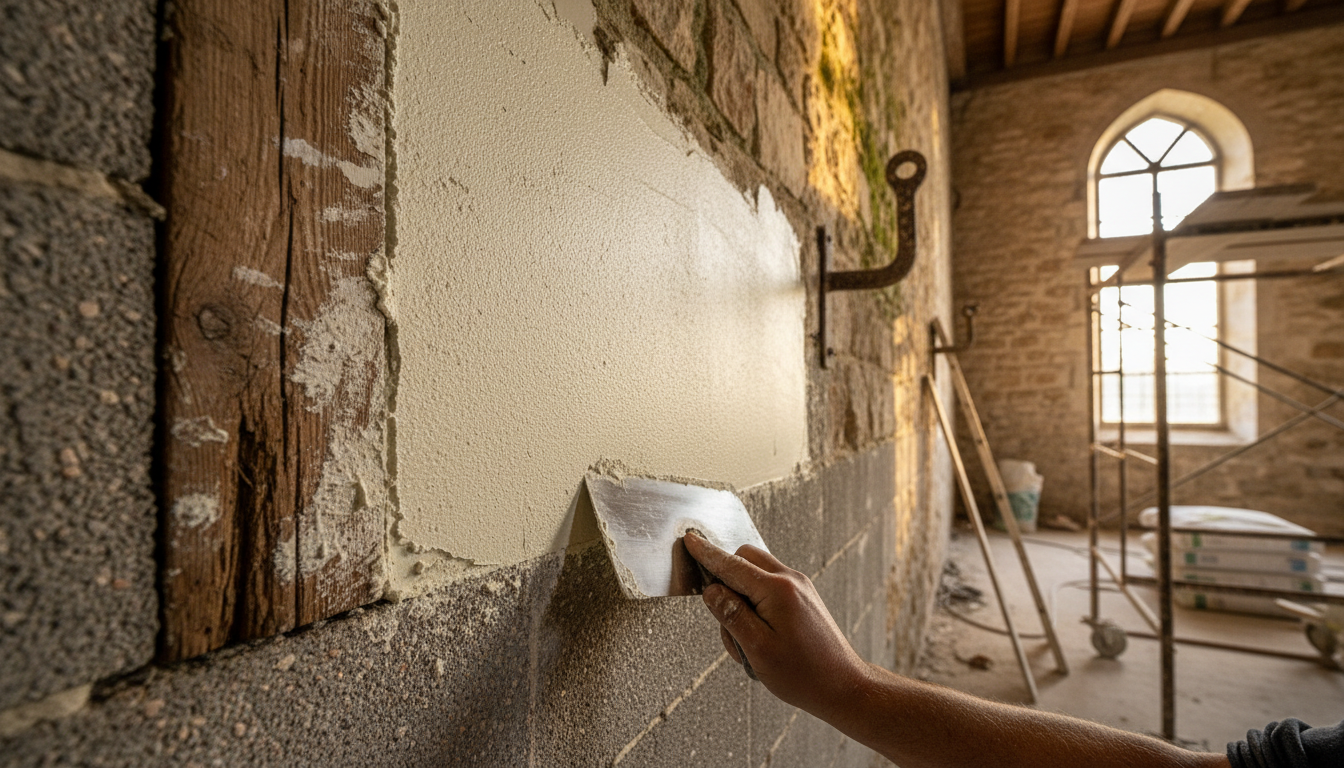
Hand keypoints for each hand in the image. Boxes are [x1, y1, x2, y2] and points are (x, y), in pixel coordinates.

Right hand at [682, 531, 870, 718]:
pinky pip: (770, 588)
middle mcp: (791, 581)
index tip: (690, 540)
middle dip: (726, 582)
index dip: (707, 554)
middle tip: (725, 620)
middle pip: (745, 560)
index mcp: (777, 590)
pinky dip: (756, 606)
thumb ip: (731, 615)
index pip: (731, 564)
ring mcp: (800, 587)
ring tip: (748, 644)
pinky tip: (760, 638)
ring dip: (742, 600)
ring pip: (756, 575)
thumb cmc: (804, 674)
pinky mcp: (803, 598)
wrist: (843, 685)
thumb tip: (712, 591)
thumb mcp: (757, 648)